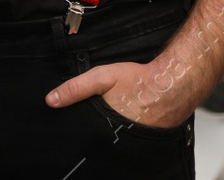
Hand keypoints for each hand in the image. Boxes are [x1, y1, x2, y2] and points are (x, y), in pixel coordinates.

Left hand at [45, 60, 194, 130]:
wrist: (173, 84)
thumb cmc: (140, 81)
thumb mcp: (101, 78)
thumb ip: (76, 88)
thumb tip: (51, 100)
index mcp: (105, 128)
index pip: (85, 142)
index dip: (78, 137)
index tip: (71, 133)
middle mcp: (119, 140)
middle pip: (98, 143)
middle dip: (93, 137)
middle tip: (93, 126)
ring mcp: (133, 143)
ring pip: (114, 143)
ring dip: (109, 136)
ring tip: (110, 124)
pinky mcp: (146, 142)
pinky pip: (129, 142)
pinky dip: (124, 135)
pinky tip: (125, 124)